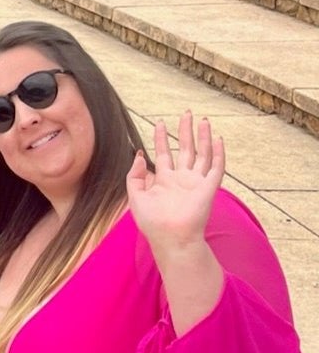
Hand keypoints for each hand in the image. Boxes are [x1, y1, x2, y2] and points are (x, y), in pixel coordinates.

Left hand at [125, 112, 224, 255]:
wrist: (171, 238)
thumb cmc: (152, 222)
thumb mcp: (135, 197)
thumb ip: (134, 176)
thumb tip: (139, 155)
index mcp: (164, 180)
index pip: (163, 153)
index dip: (161, 137)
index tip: (159, 122)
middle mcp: (181, 179)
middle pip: (184, 149)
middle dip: (185, 131)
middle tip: (186, 113)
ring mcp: (196, 182)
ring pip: (202, 154)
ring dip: (203, 137)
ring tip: (203, 120)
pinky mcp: (209, 187)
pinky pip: (216, 167)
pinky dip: (218, 153)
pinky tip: (217, 139)